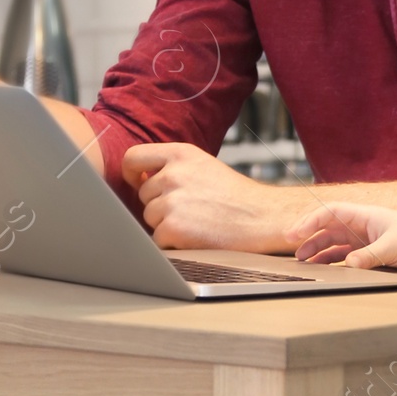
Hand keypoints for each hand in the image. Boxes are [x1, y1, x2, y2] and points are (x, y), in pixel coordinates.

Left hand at [124, 141, 313, 254]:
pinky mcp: (174, 227)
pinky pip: (158, 238)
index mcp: (181, 154)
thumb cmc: (237, 197)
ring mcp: (172, 201)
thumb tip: (139, 179)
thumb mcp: (204, 167)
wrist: (264, 218)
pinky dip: (174, 242)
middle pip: (143, 194)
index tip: (139, 182)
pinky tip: (197, 236)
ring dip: (167, 224)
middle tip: (190, 210)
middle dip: (159, 204)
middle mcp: (173, 174)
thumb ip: (173, 168)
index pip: (134, 158)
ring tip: (197, 222)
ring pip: (149, 217)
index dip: (132, 173)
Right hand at [294, 202, 396, 269]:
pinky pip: (342, 252)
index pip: (330, 212)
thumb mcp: (393, 249)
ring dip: (316, 248)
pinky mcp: (367, 249)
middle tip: (288, 244)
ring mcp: (363, 237)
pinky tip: (321, 267)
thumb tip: (349, 264)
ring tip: (301, 260)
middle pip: (327, 226)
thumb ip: (370, 256)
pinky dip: (329, 258)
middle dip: (307, 234)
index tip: (295, 233)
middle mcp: (360, 224)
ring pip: (332, 240)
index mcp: (364, 215)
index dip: (310, 220)